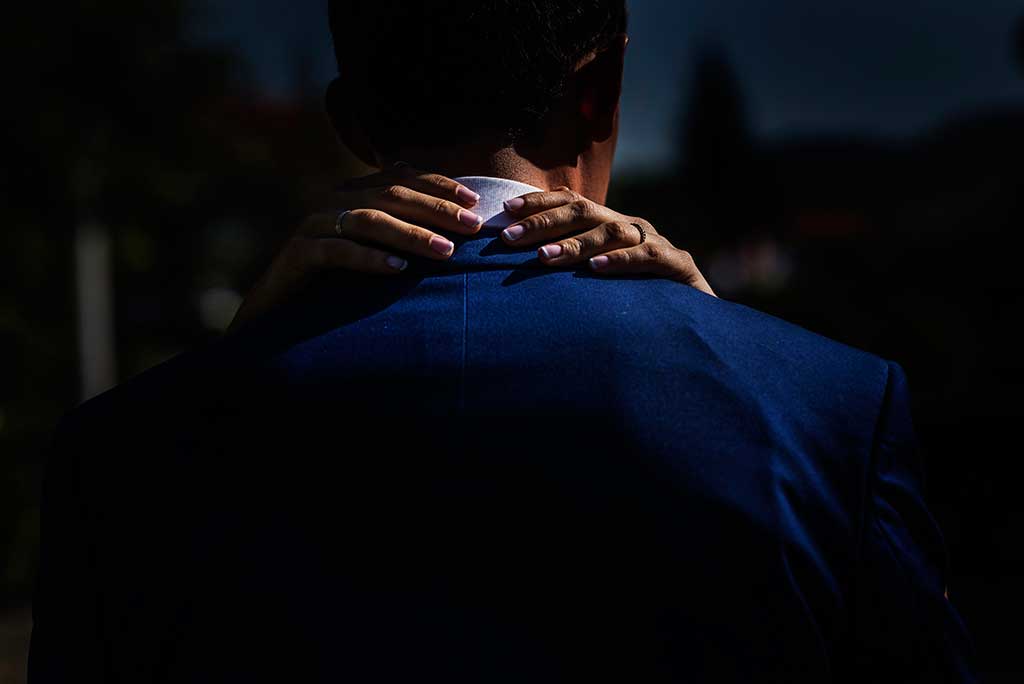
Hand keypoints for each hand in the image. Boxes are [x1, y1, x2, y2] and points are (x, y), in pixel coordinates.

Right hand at [228, 164, 483, 331]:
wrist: (276, 309)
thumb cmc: (333, 280)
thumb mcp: (372, 250)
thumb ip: (401, 232)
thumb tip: (454, 229)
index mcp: (353, 192)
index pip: (401, 177)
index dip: (439, 186)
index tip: (475, 201)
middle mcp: (333, 200)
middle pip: (391, 195)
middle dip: (435, 210)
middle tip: (472, 226)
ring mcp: (314, 224)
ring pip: (369, 220)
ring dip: (411, 234)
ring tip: (445, 251)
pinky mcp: (299, 253)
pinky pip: (338, 251)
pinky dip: (370, 259)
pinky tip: (397, 270)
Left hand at [501, 186, 715, 296]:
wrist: (695, 320)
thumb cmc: (640, 301)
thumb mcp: (599, 281)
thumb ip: (569, 268)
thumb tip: (521, 265)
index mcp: (610, 226)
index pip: (571, 202)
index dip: (538, 203)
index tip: (506, 210)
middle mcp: (630, 227)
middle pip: (583, 212)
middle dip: (543, 222)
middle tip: (509, 237)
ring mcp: (655, 243)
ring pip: (611, 232)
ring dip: (574, 243)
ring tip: (544, 257)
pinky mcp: (676, 265)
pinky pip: (646, 256)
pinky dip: (620, 260)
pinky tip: (596, 268)